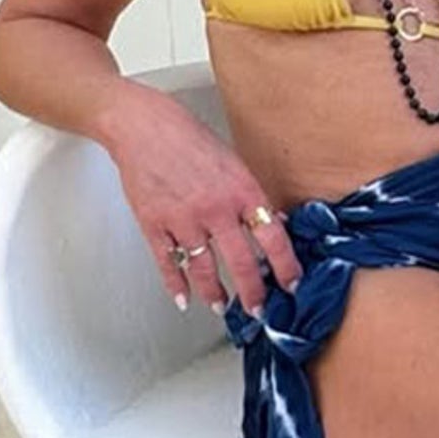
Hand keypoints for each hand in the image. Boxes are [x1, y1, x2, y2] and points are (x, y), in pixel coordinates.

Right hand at [100, 90, 303, 315]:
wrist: (146, 128)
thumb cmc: (192, 141)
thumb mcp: (236, 164)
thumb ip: (253, 196)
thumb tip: (276, 223)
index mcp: (244, 191)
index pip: (275, 238)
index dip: (286, 266)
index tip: (292, 284)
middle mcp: (217, 209)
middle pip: (243, 262)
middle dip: (254, 292)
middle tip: (259, 309)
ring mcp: (184, 219)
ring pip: (204, 269)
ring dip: (216, 293)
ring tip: (222, 307)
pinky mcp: (154, 225)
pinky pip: (168, 263)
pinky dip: (176, 284)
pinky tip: (184, 298)